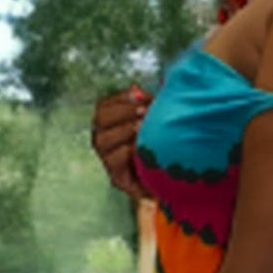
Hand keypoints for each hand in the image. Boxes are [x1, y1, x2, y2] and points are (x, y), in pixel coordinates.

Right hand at [90, 84, 151, 201]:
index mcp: (110, 126)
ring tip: (144, 127)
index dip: (121, 98)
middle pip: (100, 120)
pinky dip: (127, 150)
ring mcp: (108, 161)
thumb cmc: (162, 151)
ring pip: (103, 140)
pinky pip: (114, 160)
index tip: (141, 94)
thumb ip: (145, 107)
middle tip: (144, 111)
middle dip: (123, 112)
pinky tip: (141, 146)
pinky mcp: (117, 178)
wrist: (172, 184)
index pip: (104, 106)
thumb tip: (137, 88)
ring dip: (124, 129)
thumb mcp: (156, 125)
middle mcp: (103, 142)